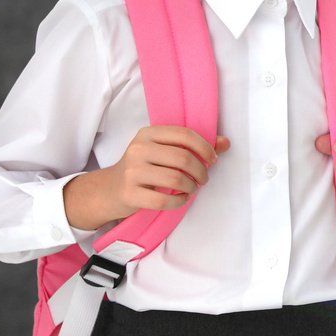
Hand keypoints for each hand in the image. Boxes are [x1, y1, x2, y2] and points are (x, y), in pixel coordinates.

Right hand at [65, 126, 229, 229]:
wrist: (109, 190)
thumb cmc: (142, 168)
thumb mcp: (162, 151)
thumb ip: (193, 146)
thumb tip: (226, 143)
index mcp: (148, 134)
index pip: (184, 135)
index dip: (205, 147)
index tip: (213, 159)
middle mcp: (138, 149)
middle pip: (183, 158)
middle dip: (201, 171)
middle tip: (203, 178)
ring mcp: (132, 172)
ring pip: (176, 179)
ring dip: (191, 186)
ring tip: (192, 188)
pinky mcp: (130, 193)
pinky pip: (164, 200)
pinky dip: (180, 201)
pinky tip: (182, 198)